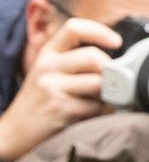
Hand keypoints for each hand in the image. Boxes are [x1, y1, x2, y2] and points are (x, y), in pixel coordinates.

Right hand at [0, 18, 121, 161]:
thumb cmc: (42, 103)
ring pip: (98, 83)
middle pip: (93, 57)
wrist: (15, 133)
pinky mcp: (60, 108)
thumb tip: (119, 63)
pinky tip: (91, 116)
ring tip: (100, 102)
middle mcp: (48, 66)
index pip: (75, 28)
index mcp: (49, 53)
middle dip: (111, 71)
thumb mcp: (52, 74)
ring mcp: (52, 86)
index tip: (117, 43)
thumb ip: (79, 63)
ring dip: (108, 95)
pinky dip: (103, 112)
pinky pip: (97, 106)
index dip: (100, 32)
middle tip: (112, 84)